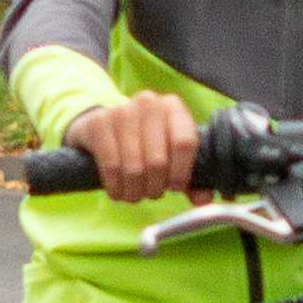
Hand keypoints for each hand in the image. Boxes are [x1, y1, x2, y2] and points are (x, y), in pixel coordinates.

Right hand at [69, 90, 200, 200]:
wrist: (104, 127)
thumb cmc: (146, 144)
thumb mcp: (170, 155)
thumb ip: (190, 178)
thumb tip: (203, 199)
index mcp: (173, 107)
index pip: (184, 143)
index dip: (181, 172)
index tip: (175, 187)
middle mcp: (148, 103)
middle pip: (158, 161)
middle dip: (156, 187)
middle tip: (152, 193)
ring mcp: (121, 111)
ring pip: (134, 168)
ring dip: (135, 191)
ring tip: (135, 194)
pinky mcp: (98, 123)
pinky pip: (111, 167)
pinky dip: (116, 187)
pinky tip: (118, 191)